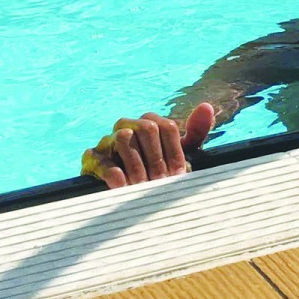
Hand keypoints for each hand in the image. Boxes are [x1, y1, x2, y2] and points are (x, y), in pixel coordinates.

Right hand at [81, 103, 214, 189]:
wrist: (128, 192)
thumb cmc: (158, 170)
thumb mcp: (180, 154)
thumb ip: (195, 132)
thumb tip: (206, 107)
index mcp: (150, 124)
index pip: (167, 126)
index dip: (175, 151)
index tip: (179, 174)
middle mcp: (128, 126)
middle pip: (147, 128)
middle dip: (156, 158)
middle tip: (161, 182)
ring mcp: (108, 141)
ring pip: (124, 137)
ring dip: (137, 164)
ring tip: (143, 186)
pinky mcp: (91, 158)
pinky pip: (99, 159)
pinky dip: (112, 172)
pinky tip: (123, 185)